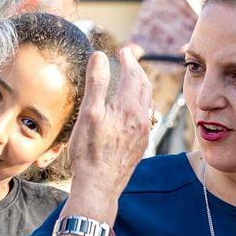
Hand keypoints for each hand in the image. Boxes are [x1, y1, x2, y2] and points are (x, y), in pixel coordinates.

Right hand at [64, 47, 153, 222]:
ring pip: (147, 102)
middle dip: (137, 69)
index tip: (124, 50)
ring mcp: (143, 132)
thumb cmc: (89, 152)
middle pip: (144, 86)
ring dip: (141, 86)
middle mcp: (141, 118)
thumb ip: (96, 83)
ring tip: (133, 78)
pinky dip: (142, 103)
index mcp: (128, 107)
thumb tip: (100, 56)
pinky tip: (135, 107)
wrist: (100, 186)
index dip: (129, 60)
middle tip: (129, 59)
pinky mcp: (141, 144)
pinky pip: (146, 117)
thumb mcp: (88, 113)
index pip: (133, 75)